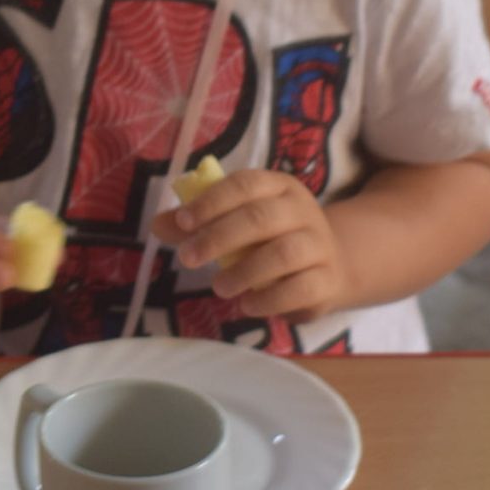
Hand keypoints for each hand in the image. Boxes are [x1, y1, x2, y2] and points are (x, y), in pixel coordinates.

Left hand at [154, 169, 345, 323]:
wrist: (331, 268)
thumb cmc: (272, 241)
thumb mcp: (238, 225)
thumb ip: (200, 223)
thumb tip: (158, 224)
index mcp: (279, 188)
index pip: (246, 184)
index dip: (212, 201)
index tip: (183, 222)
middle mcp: (303, 211)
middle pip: (262, 218)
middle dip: (219, 237)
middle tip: (188, 258)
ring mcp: (319, 246)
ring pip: (284, 253)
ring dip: (245, 271)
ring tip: (218, 288)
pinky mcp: (327, 280)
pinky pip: (300, 288)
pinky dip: (269, 299)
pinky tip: (246, 304)